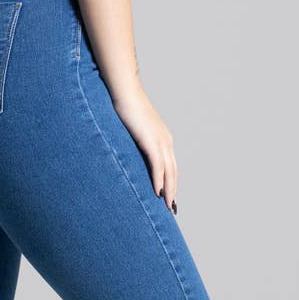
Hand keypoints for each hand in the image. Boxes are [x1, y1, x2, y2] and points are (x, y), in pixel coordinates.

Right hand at [111, 86, 177, 213]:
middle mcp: (166, 140)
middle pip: (174, 171)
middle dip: (173, 190)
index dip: (171, 181)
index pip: (171, 165)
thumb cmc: (125, 107)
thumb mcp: (133, 128)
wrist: (125, 92)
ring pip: (169, 171)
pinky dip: (158, 180)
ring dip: (169, 189)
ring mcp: (160, 140)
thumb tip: (128, 150)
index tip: (169, 195)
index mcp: (163, 138)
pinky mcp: (151, 141)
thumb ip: (135, 140)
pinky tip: (157, 192)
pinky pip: (158, 165)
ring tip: (167, 205)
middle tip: (171, 208)